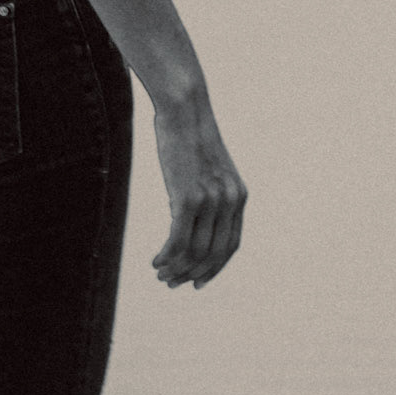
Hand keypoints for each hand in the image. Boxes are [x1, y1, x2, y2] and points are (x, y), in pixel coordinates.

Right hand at [150, 98, 247, 288]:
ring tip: (160, 274)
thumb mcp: (210, 169)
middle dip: (192, 275)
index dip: (214, 269)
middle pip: (213, 255)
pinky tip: (156, 261)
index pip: (230, 246)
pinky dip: (166, 256)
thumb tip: (192, 220)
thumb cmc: (192, 137)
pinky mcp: (187, 198)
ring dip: (176, 269)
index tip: (197, 282)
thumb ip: (210, 195)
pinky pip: (178, 240)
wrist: (185, 110)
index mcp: (239, 196)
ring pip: (194, 252)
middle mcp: (229, 201)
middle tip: (172, 283)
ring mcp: (210, 200)